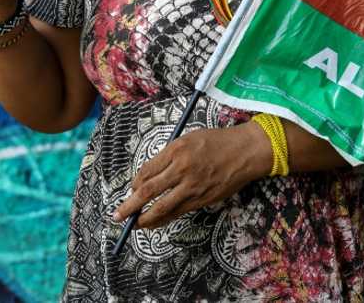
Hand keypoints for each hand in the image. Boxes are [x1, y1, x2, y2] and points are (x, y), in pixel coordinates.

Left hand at [113, 122, 271, 229]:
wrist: (246, 151)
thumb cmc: (217, 141)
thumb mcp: (189, 139)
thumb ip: (171, 156)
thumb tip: (153, 175)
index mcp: (176, 150)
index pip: (147, 171)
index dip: (135, 183)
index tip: (131, 189)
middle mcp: (182, 169)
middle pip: (148, 191)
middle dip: (130, 206)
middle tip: (117, 215)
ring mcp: (192, 187)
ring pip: (162, 207)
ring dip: (145, 218)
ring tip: (133, 224)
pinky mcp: (202, 199)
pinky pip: (178, 212)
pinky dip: (164, 219)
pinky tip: (155, 222)